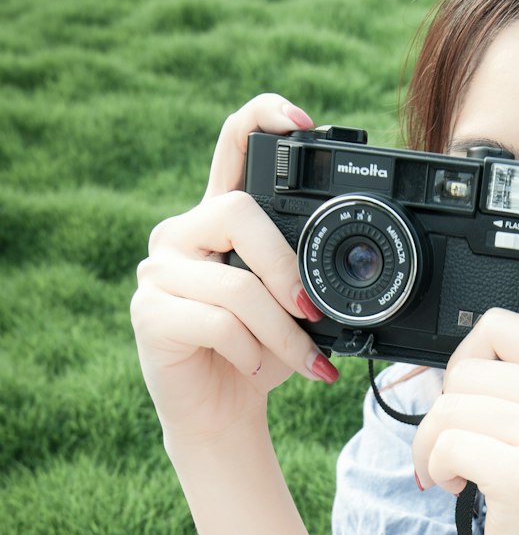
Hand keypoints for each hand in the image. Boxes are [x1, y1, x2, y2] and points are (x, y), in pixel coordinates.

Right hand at [130, 94, 335, 446]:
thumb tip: (354, 270)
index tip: (301, 123)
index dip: (262, 119)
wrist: (219, 415)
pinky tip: (252, 368)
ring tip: (302, 360)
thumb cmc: (259, 354)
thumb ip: (307, 275)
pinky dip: (251, 353)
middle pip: (238, 213)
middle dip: (287, 270)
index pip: (232, 144)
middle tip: (313, 313)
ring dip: (282, 333)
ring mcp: (158, 271)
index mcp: (219, 220)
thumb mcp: (294, 309)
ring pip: (236, 284)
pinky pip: (219, 323)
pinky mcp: (148, 313)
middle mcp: (182, 234)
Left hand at [411, 309, 518, 534]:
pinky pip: (448, 445)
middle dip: (444, 412)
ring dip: (432, 444)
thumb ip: (507, 371)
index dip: (467, 363)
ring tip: (457, 470)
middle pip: (467, 370)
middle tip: (463, 448)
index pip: (499, 324)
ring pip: (449, 407)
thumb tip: (457, 348)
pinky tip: (458, 486)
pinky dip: (436, 468)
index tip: (474, 401)